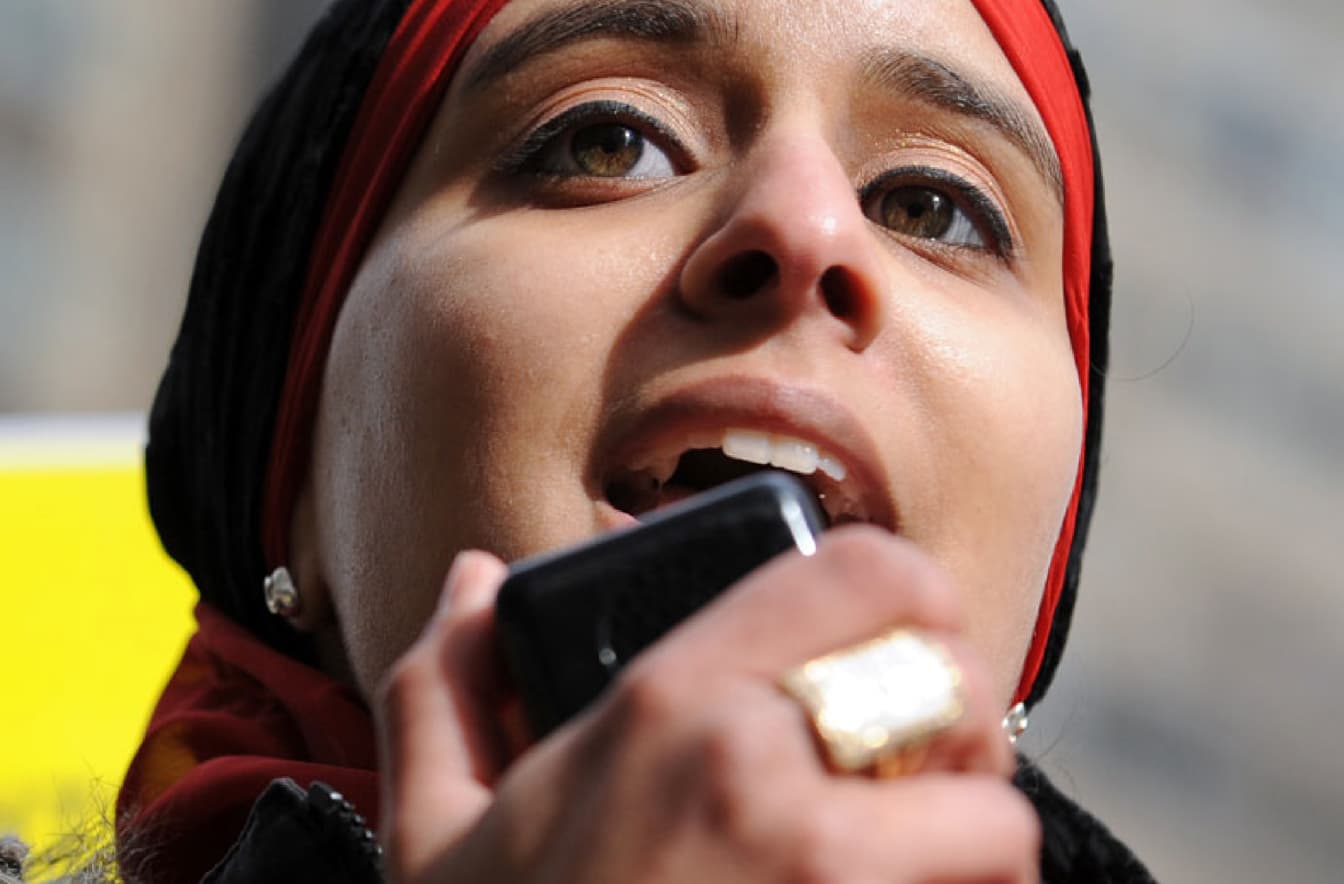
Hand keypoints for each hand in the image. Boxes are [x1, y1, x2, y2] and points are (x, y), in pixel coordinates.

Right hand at [377, 528, 1038, 882]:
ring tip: (898, 875)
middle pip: (960, 692)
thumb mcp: (431, 831)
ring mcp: (831, 881)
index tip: (874, 660)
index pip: (872, 575)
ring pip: (999, 828)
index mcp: (666, 707)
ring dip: (966, 851)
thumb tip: (476, 582)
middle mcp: (763, 776)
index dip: (903, 606)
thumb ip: (447, 686)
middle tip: (896, 789)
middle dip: (948, 739)